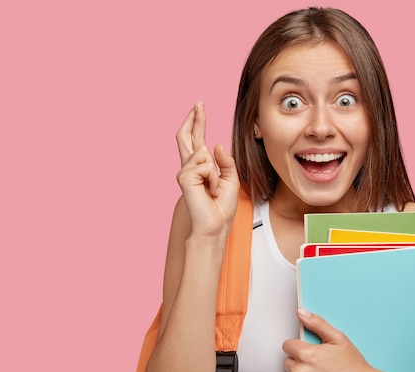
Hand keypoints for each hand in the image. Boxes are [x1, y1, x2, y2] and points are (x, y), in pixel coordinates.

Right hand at [175, 101, 239, 237]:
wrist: (215, 225)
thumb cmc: (221, 207)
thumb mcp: (231, 179)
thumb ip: (225, 161)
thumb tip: (215, 144)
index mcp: (201, 166)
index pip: (197, 139)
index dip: (197, 122)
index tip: (199, 107)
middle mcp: (189, 167)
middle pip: (186, 136)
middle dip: (193, 119)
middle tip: (198, 103)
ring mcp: (185, 172)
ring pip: (202, 153)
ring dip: (215, 171)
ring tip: (213, 188)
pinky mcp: (184, 178)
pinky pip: (205, 165)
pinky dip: (212, 177)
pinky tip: (209, 190)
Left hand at [282, 309, 380, 371]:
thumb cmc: (354, 366)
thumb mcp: (338, 338)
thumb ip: (317, 323)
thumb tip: (301, 313)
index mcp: (307, 354)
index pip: (287, 346)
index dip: (298, 346)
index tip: (308, 351)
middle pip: (287, 362)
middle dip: (298, 361)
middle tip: (316, 364)